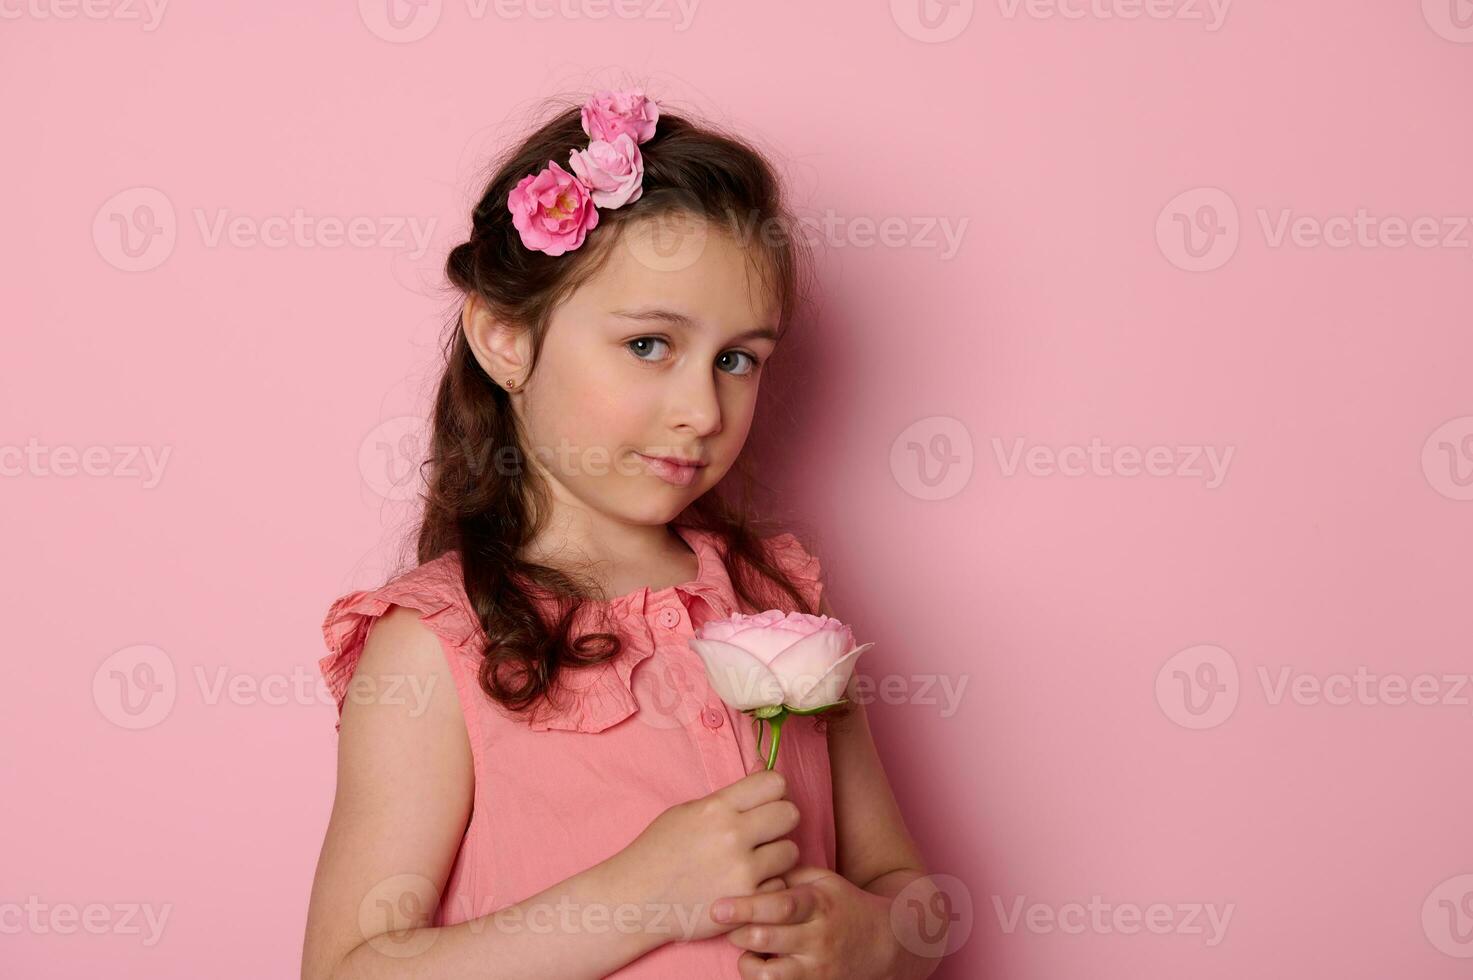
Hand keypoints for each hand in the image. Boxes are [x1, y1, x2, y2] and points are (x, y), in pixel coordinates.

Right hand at [613, 769, 800, 943]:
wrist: (635, 900)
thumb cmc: (658, 853)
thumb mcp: (686, 812)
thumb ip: (728, 797)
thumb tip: (765, 769)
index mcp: (717, 808)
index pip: (774, 782)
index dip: (773, 792)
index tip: (765, 802)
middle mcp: (732, 835)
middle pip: (790, 814)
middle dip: (780, 822)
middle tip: (764, 833)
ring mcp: (742, 870)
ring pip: (791, 852)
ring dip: (776, 857)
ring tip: (753, 862)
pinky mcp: (747, 901)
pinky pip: (779, 885)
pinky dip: (767, 887)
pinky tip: (745, 886)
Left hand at [711, 865, 895, 979]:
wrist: (884, 943)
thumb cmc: (842, 905)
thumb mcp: (823, 880)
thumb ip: (788, 873)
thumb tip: (749, 865)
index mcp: (819, 904)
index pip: (781, 906)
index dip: (747, 907)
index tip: (718, 907)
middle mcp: (819, 938)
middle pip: (768, 938)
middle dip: (738, 931)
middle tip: (724, 922)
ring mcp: (817, 968)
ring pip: (770, 975)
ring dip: (747, 961)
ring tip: (746, 947)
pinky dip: (760, 978)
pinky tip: (759, 963)